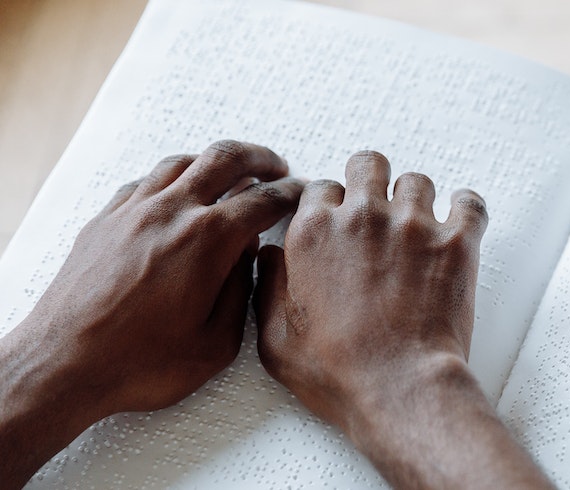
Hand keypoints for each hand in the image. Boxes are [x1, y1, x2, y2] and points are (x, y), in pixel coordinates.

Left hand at [0, 140, 303, 485]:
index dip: (291, 194)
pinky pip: (144, 182)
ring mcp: (133, 212)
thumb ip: (241, 293)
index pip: (264, 200)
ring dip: (213, 162)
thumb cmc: (138, 362)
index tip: (301, 194)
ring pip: (182, 162)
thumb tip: (246, 261)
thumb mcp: (216, 343)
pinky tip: (177, 194)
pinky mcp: (104, 222)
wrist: (64, 365)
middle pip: (225, 159)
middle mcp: (171, 214)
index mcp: (208, 240)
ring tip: (229, 173)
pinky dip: (171, 178)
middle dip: (259, 158)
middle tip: (275, 167)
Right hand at [254, 150, 486, 427]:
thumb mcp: (276, 339)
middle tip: (378, 204)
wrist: (399, 388)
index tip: (340, 218)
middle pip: (367, 165)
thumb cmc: (339, 373)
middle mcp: (362, 218)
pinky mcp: (455, 242)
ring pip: (416, 181)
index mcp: (314, 234)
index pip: (320, 188)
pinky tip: (462, 220)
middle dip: (370, 180)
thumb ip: (267, 288)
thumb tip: (268, 257)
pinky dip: (467, 208)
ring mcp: (412, 226)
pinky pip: (469, 203)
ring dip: (415, 198)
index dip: (330, 205)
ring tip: (418, 223)